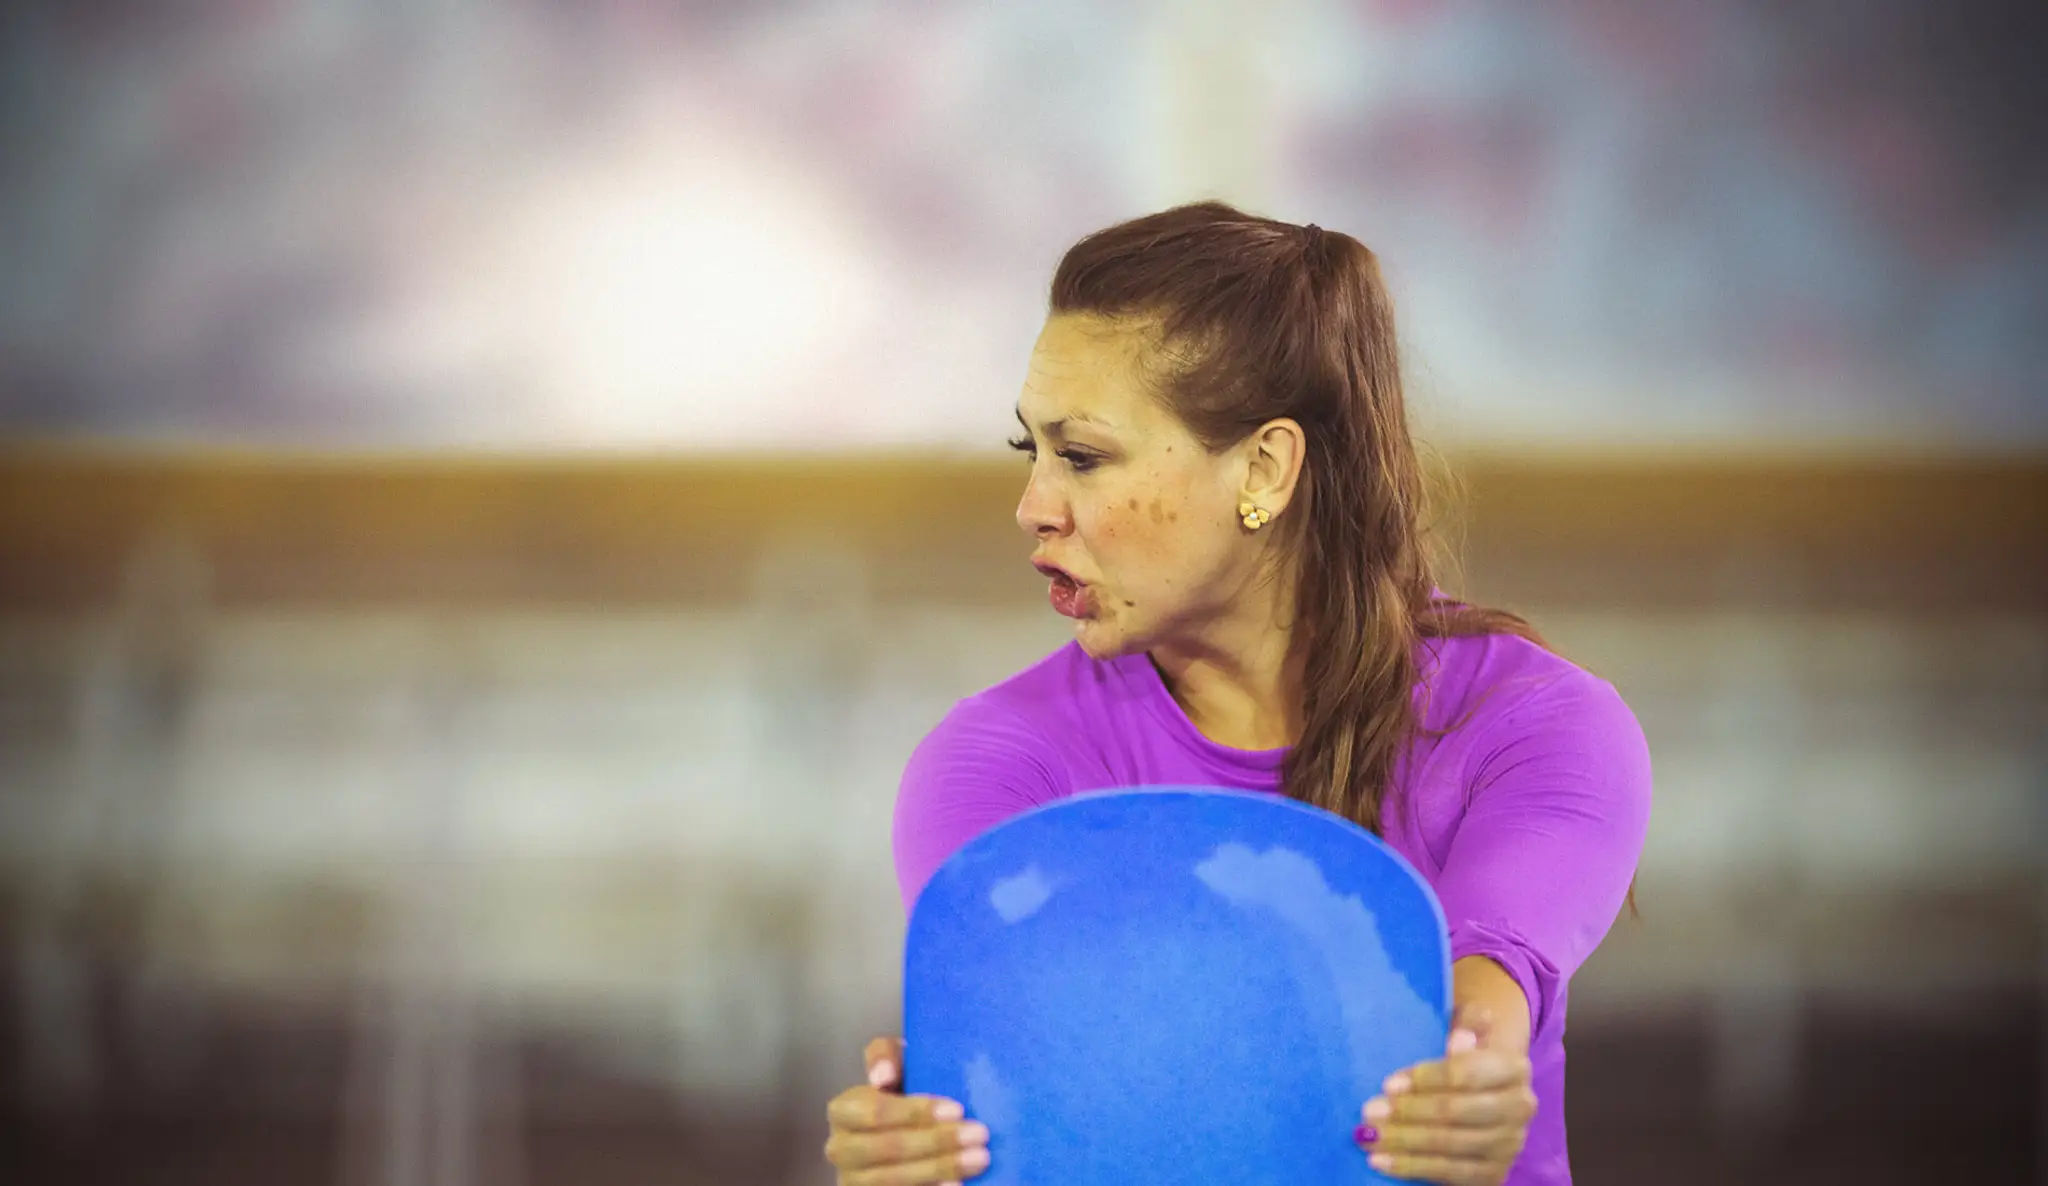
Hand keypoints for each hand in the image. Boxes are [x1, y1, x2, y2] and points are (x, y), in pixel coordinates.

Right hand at [823, 1036, 991, 1185]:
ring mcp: (853, 1180)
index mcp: (843, 1110)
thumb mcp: (896, 1063)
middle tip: (978, 1134)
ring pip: (893, 1179)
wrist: (907, 1126)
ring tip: (978, 1158)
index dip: (915, 1112)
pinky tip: (957, 1183)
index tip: (957, 1109)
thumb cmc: (904, 1090)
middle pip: (887, 1148)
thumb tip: (883, 1075)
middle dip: (935, 1142)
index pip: (874, 1111)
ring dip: (939, 1168)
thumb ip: (885, 1054)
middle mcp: (840, 1149)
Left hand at [1355, 1005, 1535, 1184]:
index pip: (1467, 1073)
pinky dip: (1412, 1167)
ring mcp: (1510, 1144)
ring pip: (1450, 1145)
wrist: (1485, 1095)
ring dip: (1404, 1141)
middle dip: (1408, 1112)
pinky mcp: (1496, 1174)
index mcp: (1514, 1067)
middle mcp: (1520, 1108)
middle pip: (1456, 1111)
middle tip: (1370, 1111)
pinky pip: (1450, 1173)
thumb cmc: (1463, 1059)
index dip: (1426, 1079)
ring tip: (1369, 1136)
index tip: (1388, 1084)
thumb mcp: (1462, 1031)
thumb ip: (1464, 1024)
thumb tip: (1460, 1037)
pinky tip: (1381, 1161)